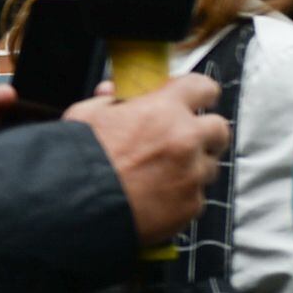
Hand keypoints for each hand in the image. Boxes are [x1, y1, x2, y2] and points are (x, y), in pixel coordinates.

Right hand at [67, 73, 227, 242]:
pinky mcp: (191, 205)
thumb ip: (109, 101)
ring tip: (160, 174)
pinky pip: (197, 196)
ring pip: (209, 165)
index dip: (199, 93)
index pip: (203, 87)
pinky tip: (156, 198)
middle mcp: (186, 139)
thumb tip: (114, 90)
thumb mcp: (86, 116)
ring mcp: (192, 174)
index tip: (195, 100)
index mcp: (163, 110)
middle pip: (219, 129)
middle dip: (204, 133)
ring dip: (192, 167)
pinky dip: (182, 196)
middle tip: (182, 140)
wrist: (74, 206)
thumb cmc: (77, 159)